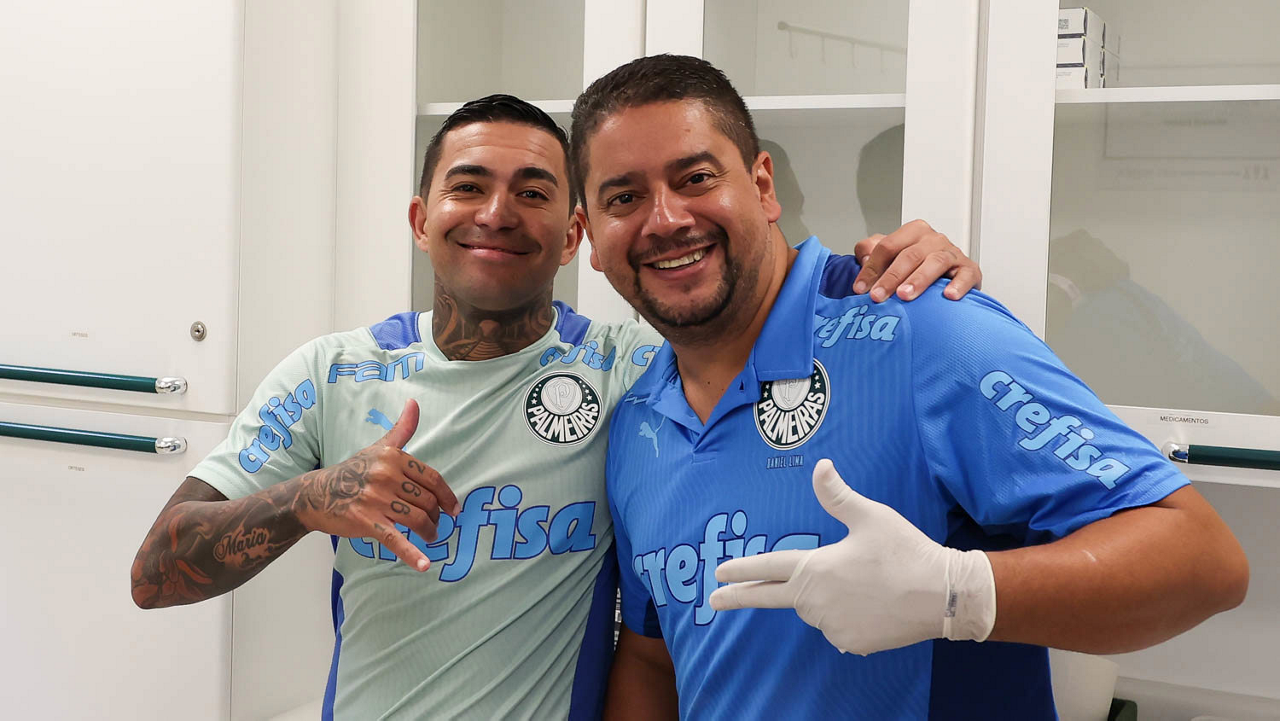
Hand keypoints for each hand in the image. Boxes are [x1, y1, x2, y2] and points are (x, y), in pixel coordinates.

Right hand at [293, 399, 459, 571]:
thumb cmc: (353, 470)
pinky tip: (425, 565)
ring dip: (430, 532)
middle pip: (427, 501)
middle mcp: (386, 476)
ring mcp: (376, 499)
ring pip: (418, 519)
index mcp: (393, 457)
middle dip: (436, 516)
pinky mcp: (367, 522)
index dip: (447, 496)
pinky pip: (395, 540)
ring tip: (431, 537)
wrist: (316, 494)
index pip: (432, 479)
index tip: (453, 509)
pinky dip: (412, 555)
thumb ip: (401, 429)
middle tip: (436, 524)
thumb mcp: (378, 447)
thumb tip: (415, 402)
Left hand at [709, 459, 994, 655]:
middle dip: (740, 598)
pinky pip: (838, 627)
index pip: (767, 568)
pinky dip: (846, 615)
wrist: (941, 595)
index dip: (741, 570)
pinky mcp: (851, 643)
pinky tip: (873, 603)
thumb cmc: (905, 551)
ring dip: (824, 597)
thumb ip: (837, 495)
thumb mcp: (870, 516)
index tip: (718, 574)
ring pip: (815, 609)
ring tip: (864, 583)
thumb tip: (820, 466)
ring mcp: (832, 626)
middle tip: (713, 601)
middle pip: (774, 597)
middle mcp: (816, 602)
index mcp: (815, 569)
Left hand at [852, 219, 981, 302]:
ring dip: (919, 280)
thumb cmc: (917, 266)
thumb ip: (870, 251)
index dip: (871, 268)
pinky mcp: (970, 270)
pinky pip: (966, 275)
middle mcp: (933, 239)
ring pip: (935, 262)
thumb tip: (863, 258)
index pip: (887, 246)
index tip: (860, 289)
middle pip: (909, 255)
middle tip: (878, 296)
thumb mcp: (891, 255)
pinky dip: (958, 285)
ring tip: (905, 295)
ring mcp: (953, 253)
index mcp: (913, 232)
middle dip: (891, 277)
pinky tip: (948, 296)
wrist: (949, 277)